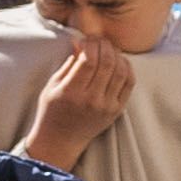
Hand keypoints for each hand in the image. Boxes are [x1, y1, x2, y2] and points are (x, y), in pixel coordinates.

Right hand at [18, 39, 135, 165]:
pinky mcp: (117, 110)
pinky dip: (126, 68)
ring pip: (121, 71)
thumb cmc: (52, 111)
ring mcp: (106, 106)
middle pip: (106, 63)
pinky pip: (129, 83)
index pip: (88, 61)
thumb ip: (68, 63)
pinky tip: (119, 61)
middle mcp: (91, 100)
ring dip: (116, 54)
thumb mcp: (52, 85)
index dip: (90, 44)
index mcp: (71, 92)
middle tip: (99, 40)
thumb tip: (81, 42)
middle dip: (104, 45)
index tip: (86, 39)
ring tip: (109, 49)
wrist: (61, 140)